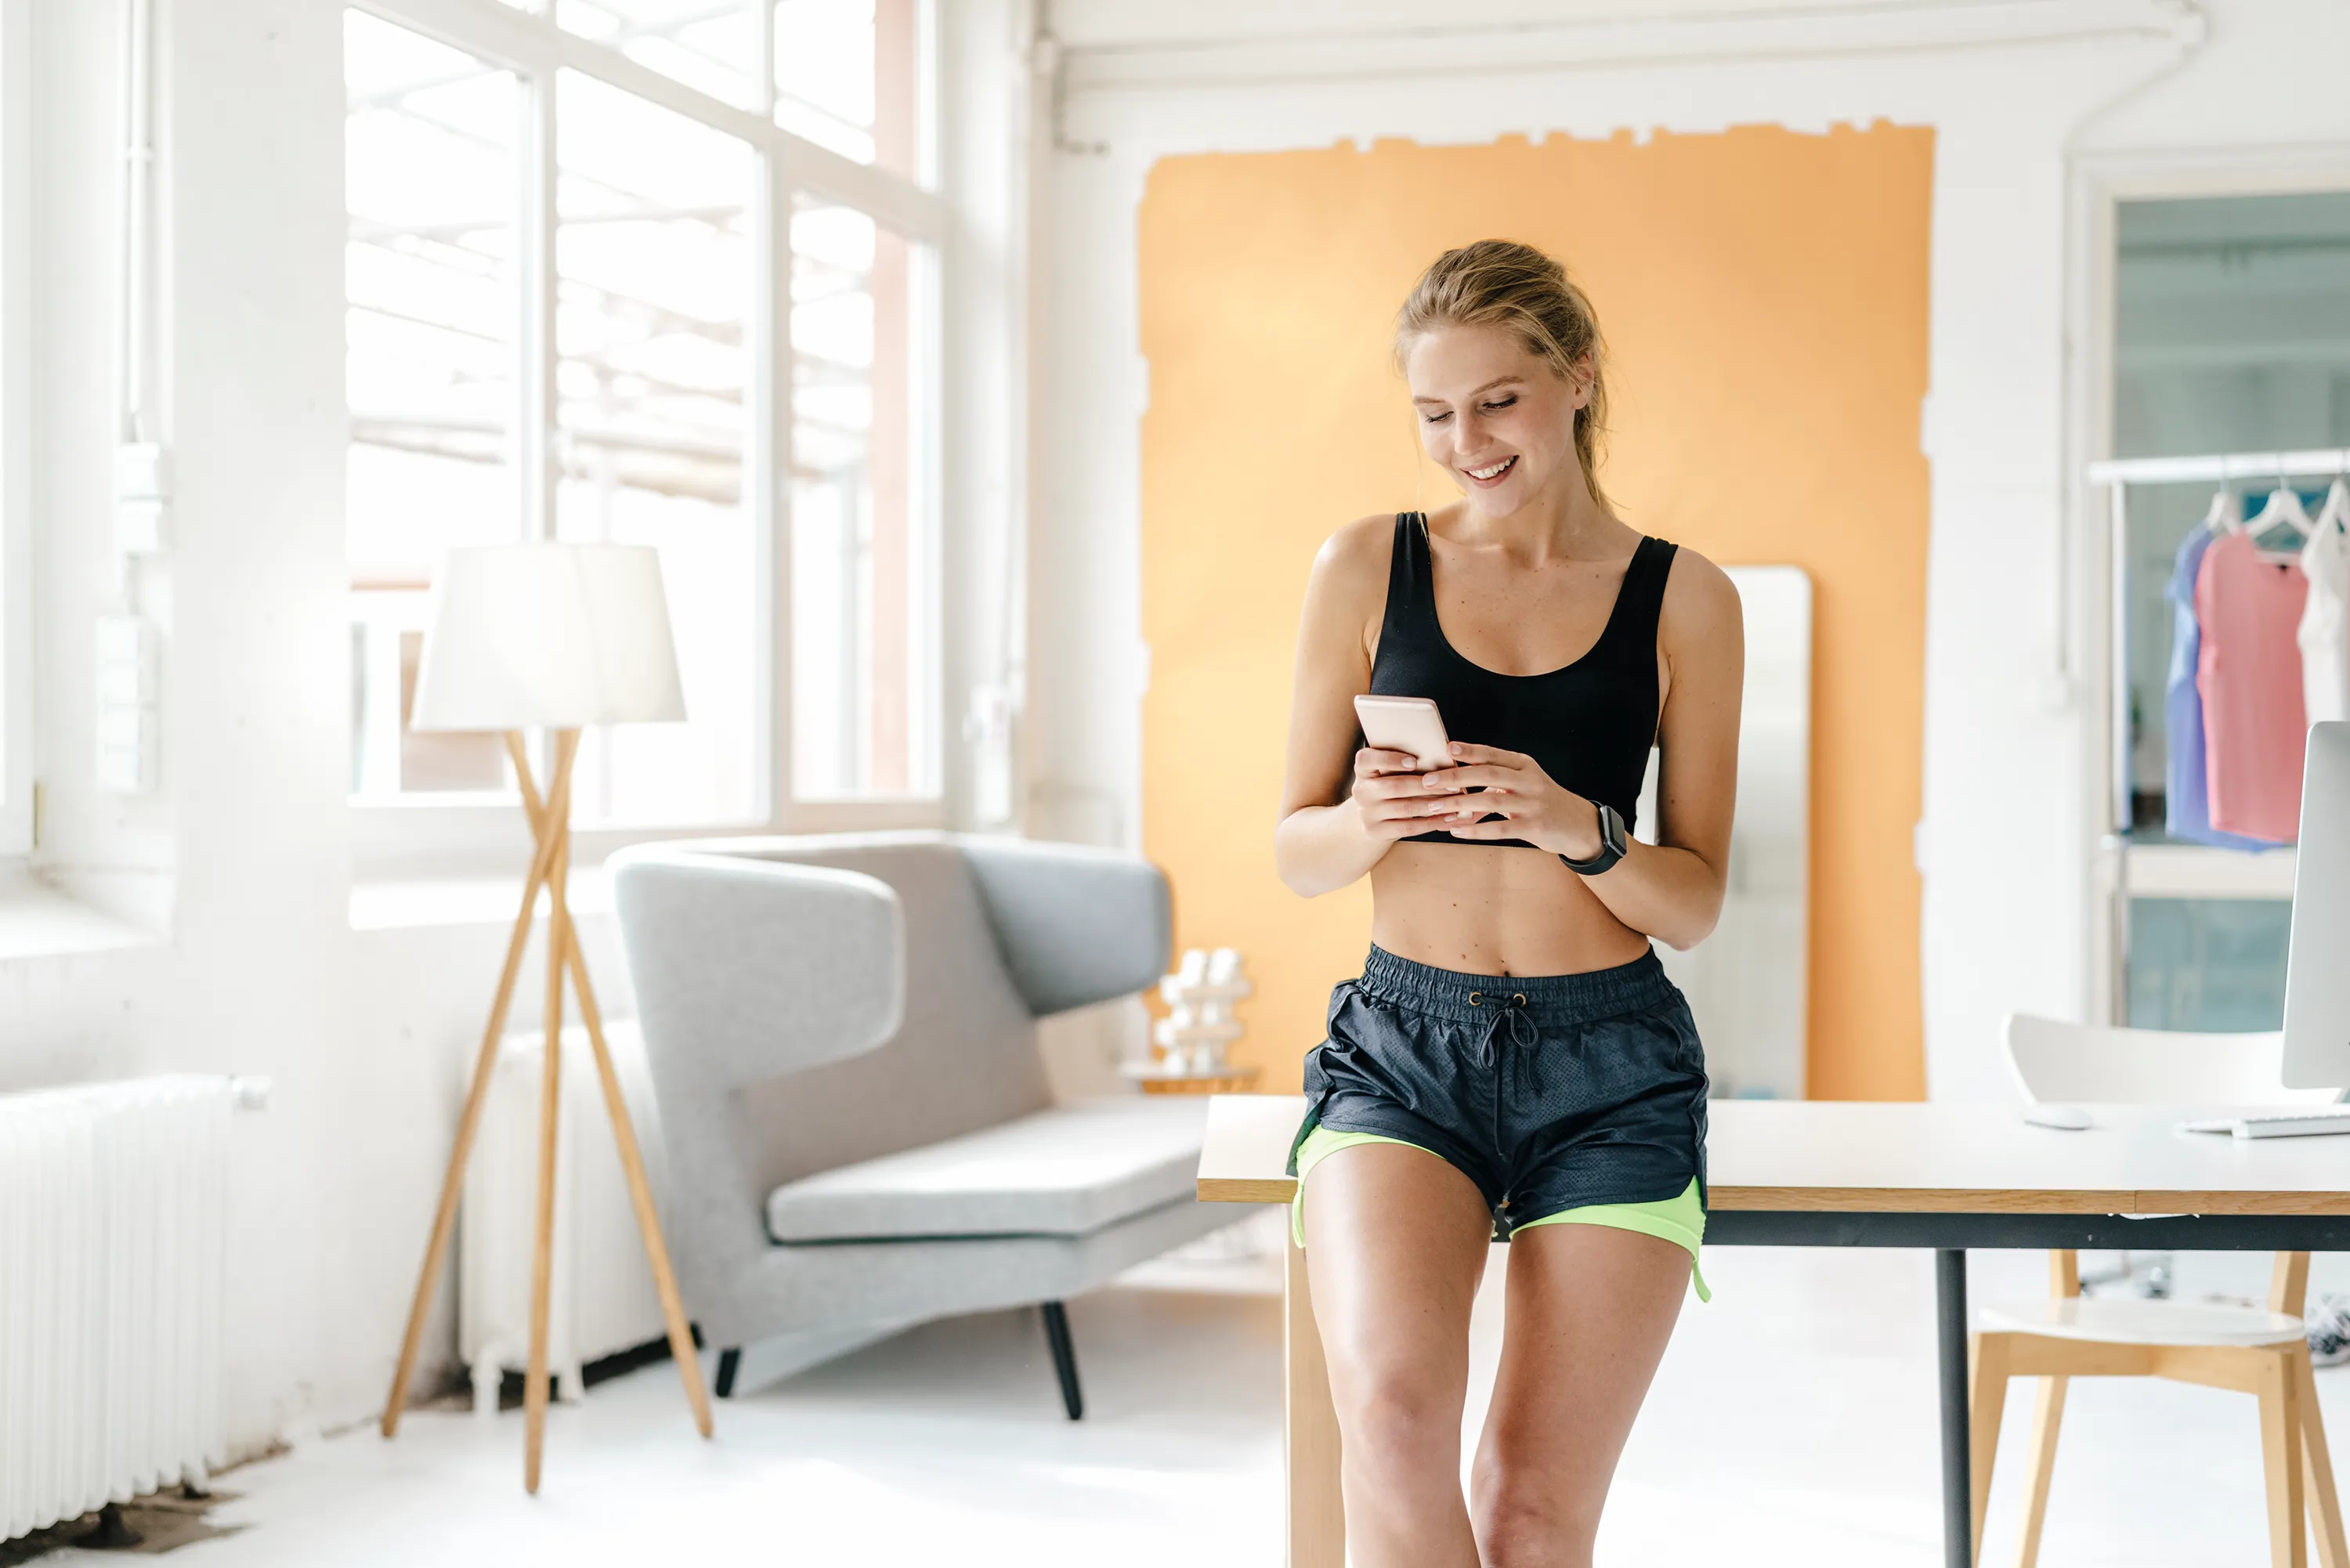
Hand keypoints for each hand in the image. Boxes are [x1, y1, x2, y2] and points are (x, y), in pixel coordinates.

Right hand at [1348, 747, 1480, 840]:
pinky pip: (1407, 828)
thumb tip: (1444, 755)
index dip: (1389, 759)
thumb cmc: (1390, 784)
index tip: (1414, 761)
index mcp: (1363, 770)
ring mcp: (1366, 813)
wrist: (1371, 817)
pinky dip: (1430, 822)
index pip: (1366, 759)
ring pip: (1404, 808)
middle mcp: (1361, 791)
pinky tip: (1447, 818)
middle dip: (1426, 786)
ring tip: (1455, 801)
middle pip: (1393, 786)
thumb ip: (1406, 762)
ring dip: (1433, 804)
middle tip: (1453, 784)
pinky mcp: (1375, 831)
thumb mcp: (1388, 771)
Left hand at [1416, 742, 1604, 859]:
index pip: (1493, 754)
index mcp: (1524, 765)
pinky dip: (1475, 830)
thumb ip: (1494, 784)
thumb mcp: (1523, 784)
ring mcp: (1532, 803)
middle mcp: (1529, 780)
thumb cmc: (1542, 801)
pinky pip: (1499, 828)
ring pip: (1490, 800)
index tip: (1446, 748)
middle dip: (1455, 776)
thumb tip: (1455, 788)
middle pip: (1488, 773)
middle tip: (1428, 780)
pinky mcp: (1534, 827)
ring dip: (1459, 804)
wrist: (1578, 824)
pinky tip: (1456, 831)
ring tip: (1435, 807)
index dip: (1470, 750)